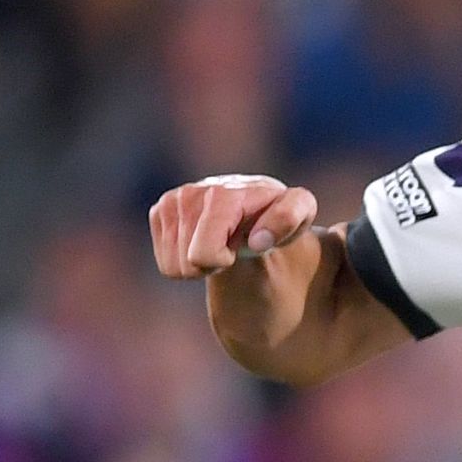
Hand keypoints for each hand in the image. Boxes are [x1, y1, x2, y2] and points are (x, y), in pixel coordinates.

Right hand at [150, 174, 318, 278]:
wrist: (254, 204)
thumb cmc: (278, 214)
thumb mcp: (300, 212)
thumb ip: (289, 218)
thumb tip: (257, 239)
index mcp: (221, 195)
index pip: (202, 255)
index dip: (222, 261)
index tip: (245, 244)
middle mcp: (191, 193)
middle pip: (187, 266)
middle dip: (211, 265)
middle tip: (232, 247)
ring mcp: (172, 201)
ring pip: (173, 268)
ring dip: (199, 265)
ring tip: (220, 244)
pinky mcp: (160, 210)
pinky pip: (165, 262)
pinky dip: (185, 260)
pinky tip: (204, 242)